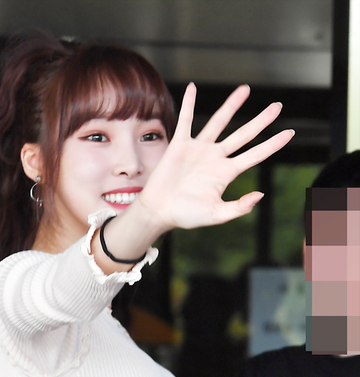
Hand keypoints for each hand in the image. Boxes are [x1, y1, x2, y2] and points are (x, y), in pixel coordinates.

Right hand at [137, 83, 293, 232]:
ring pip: (219, 122)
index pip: (255, 155)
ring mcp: (199, 149)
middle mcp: (215, 158)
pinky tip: (193, 88)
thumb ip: (238, 207)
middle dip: (261, 120)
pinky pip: (186, 120)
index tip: (290, 133)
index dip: (273, 144)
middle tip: (277, 106)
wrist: (159, 211)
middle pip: (243, 134)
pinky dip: (189, 104)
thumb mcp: (216, 214)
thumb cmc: (186, 215)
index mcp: (226, 173)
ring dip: (231, 105)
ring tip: (245, 89)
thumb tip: (260, 195)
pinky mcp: (180, 145)